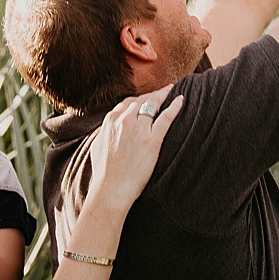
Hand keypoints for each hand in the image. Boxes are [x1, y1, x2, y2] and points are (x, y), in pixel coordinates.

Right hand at [86, 85, 183, 212]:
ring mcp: (139, 129)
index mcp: (111, 121)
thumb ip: (105, 132)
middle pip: (141, 100)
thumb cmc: (104, 173)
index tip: (145, 98)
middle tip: (163, 91)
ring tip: (172, 90)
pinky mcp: (152, 140)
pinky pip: (166, 117)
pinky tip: (181, 100)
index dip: (138, 99)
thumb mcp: (97, 145)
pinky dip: (174, 106)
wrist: (111, 189)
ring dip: (163, 95)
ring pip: (153, 104)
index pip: (127, 103)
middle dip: (152, 94)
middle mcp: (124, 120)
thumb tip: (108, 128)